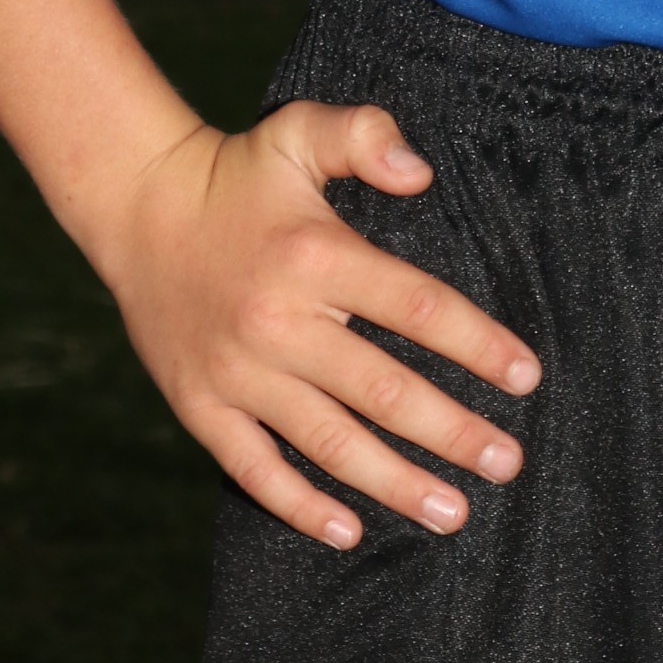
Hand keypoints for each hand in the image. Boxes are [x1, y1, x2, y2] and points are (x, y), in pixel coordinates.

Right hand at [98, 102, 540, 545]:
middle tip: (508, 462)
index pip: (417, 307)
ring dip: (394, 483)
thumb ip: (366, 136)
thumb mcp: (300, 131)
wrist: (136, 207)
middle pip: (383, 390)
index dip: (478, 344)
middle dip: (453, 432)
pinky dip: (300, 505)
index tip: (526, 377)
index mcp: (316, 256)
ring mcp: (237, 371)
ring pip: (328, 441)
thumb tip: (422, 175)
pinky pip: (254, 468)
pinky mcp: (200, 405)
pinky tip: (348, 530)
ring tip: (453, 512)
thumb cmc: (236, 172)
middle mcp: (279, 321)